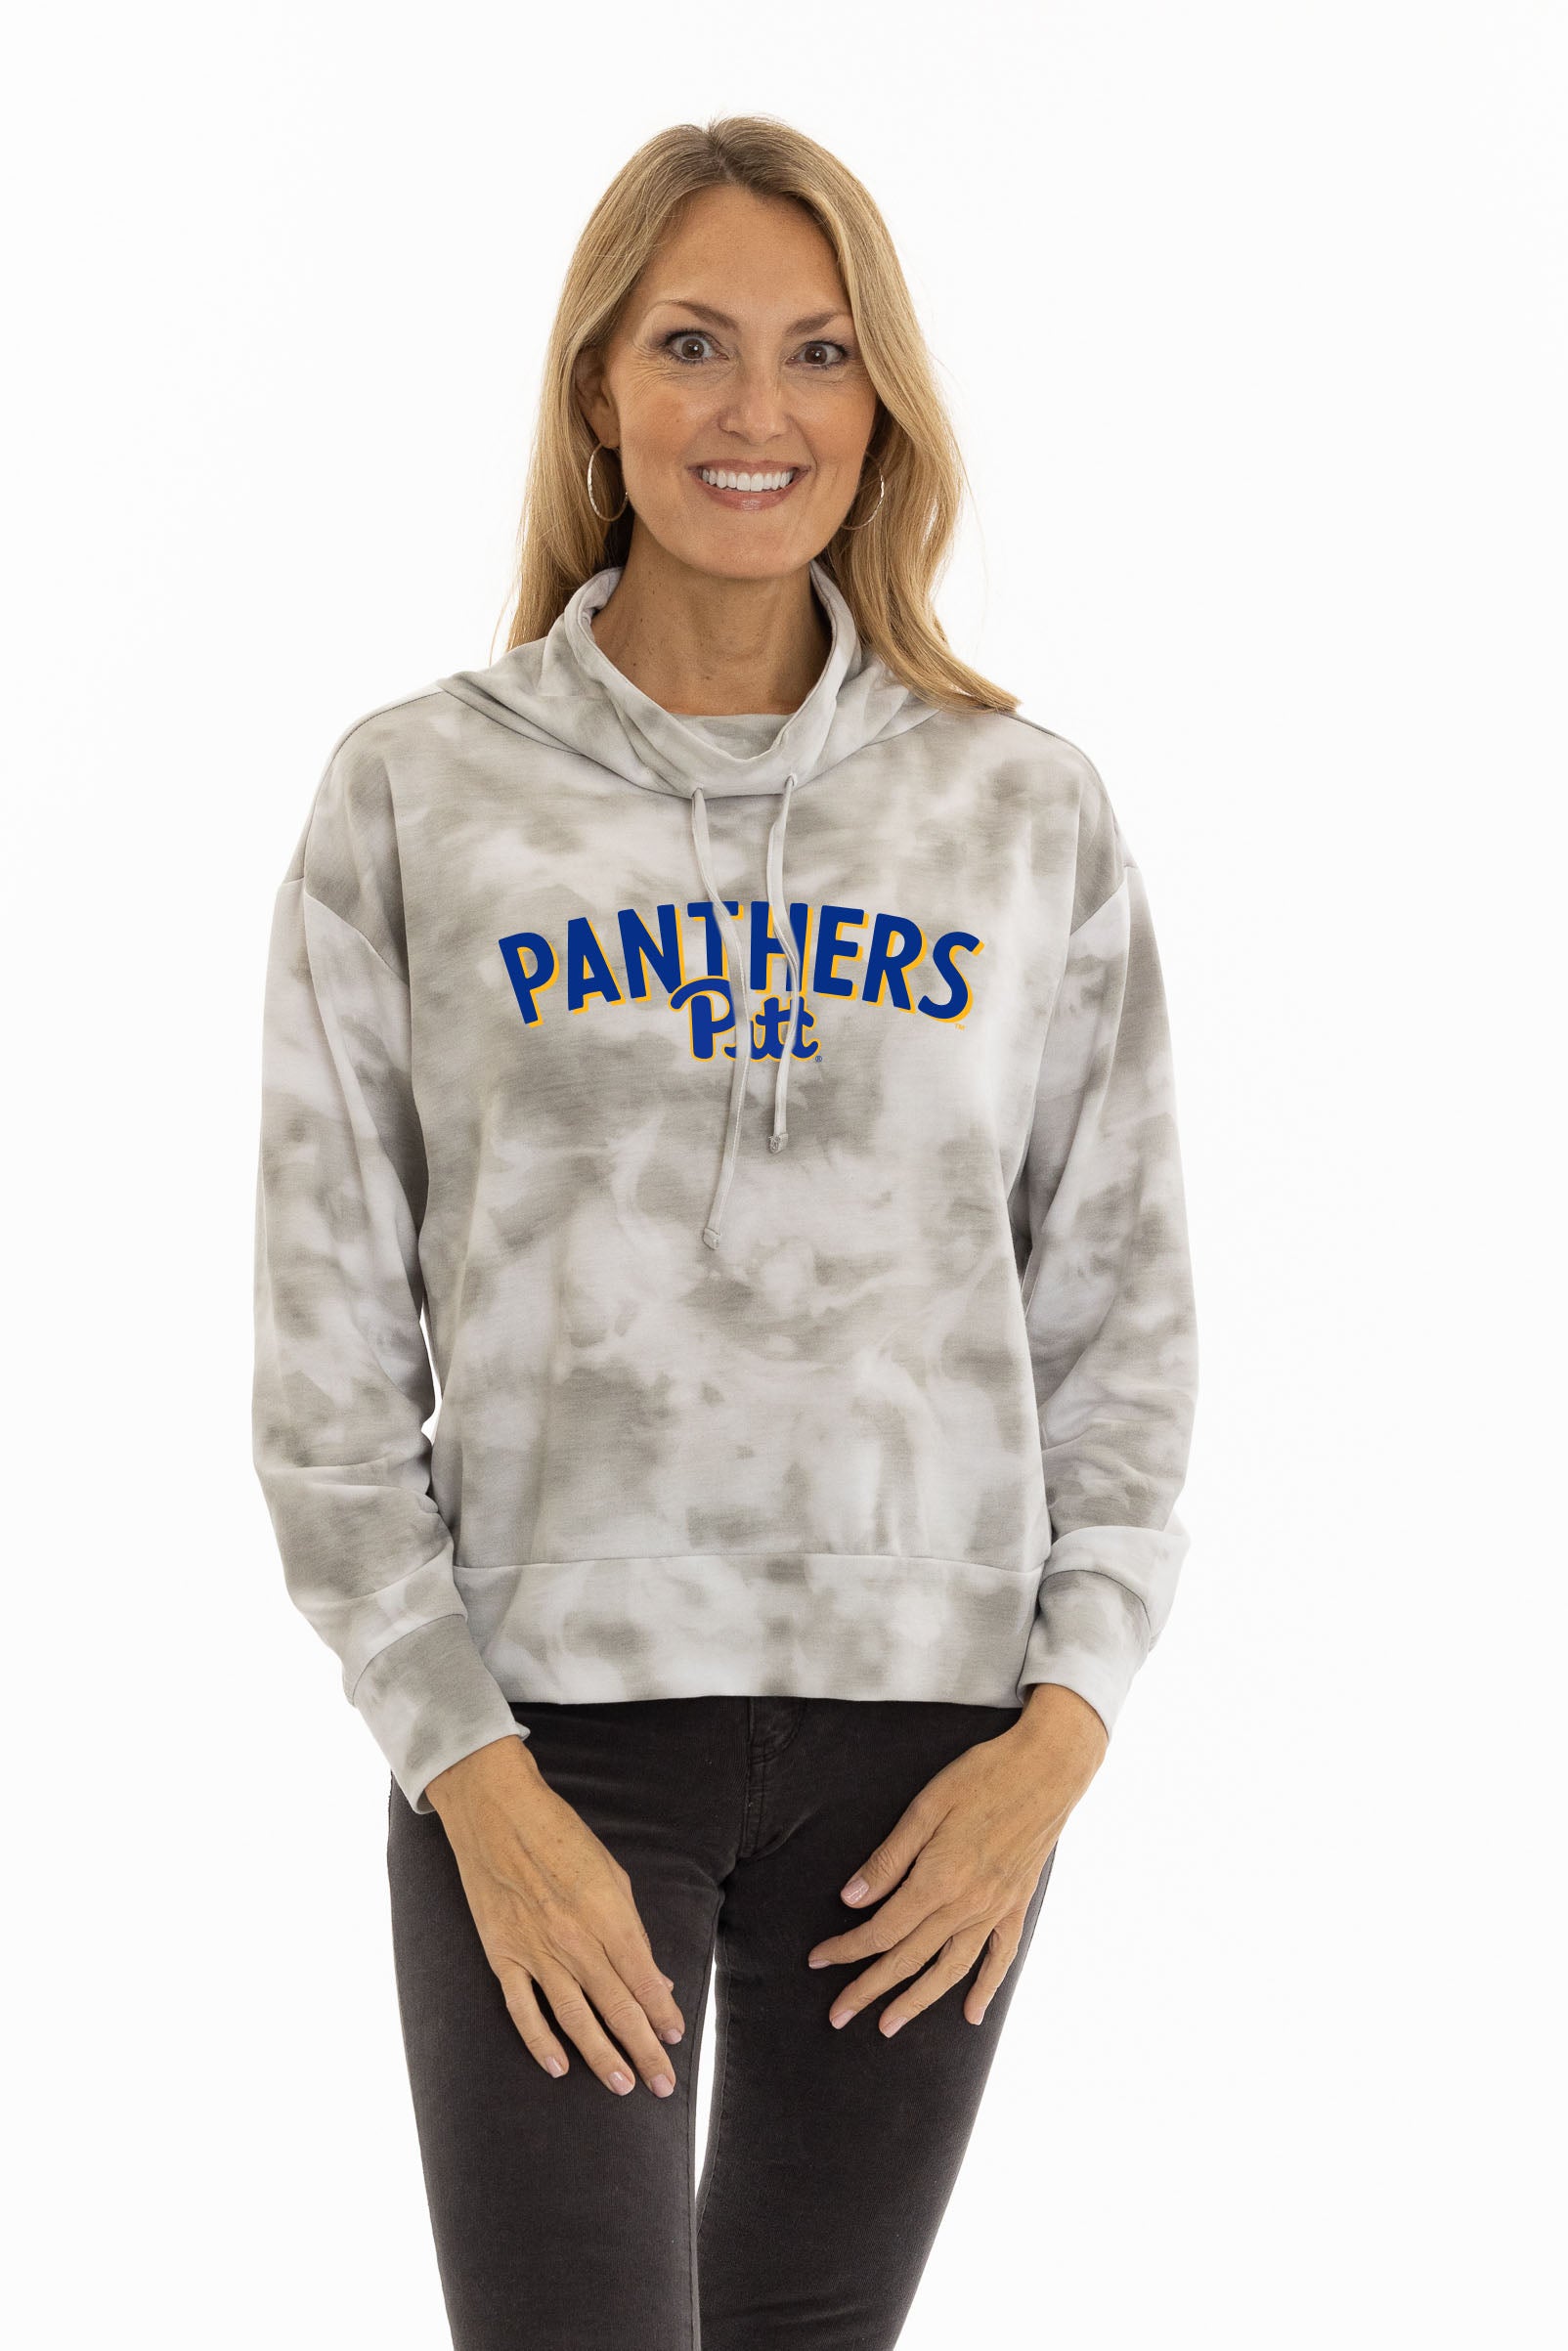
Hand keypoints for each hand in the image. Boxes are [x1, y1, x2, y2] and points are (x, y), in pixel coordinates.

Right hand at [426, 1733, 686, 2098]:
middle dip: (644, 2049)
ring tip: (622, 2086)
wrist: (497, 1811)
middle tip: (663, 2084)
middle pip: (617, 2007)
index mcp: (609, 1915)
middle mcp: (576, 1940)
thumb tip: (654, 1978)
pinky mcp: (503, 1956)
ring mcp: (537, 1951)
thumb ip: (632, 1929)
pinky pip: (524, 2010)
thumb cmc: (560, 1836)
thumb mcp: (611, 1874)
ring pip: (575, 2018)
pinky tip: (560, 2067)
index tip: (675, 2038)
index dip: (662, 2014)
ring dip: (602, 2056)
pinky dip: (541, 2042)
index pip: (643, 1980)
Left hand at [806, 1683, 1108, 2034]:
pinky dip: (985, 1990)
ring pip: (949, 1970)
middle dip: (868, 1989)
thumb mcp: (926, 1807)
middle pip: (908, 1959)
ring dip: (916, 2002)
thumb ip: (889, 1858)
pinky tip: (971, 2014)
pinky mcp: (1017, 1906)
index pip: (881, 1929)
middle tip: (837, 2015)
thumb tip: (852, 1899)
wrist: (1048, 1769)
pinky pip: (1000, 1958)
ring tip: (888, 2026)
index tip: (818, 1961)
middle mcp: (966, 1906)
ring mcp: (995, 1910)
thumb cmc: (982, 1777)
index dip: (846, 1949)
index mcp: (937, 1880)